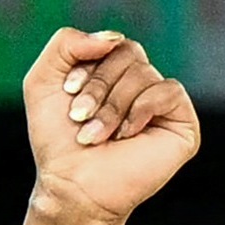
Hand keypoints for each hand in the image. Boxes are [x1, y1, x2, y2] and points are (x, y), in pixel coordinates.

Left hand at [19, 23, 200, 224]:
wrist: (71, 187)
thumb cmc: (57, 141)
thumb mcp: (42, 81)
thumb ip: (66, 42)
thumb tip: (115, 37)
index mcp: (115, 73)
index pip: (112, 43)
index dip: (87, 66)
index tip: (68, 95)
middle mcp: (141, 85)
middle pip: (129, 52)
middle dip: (99, 85)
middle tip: (79, 117)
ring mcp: (162, 105)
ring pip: (144, 73)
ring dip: (112, 106)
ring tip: (96, 136)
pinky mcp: (182, 124)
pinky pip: (169, 91)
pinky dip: (141, 110)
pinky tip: (126, 136)